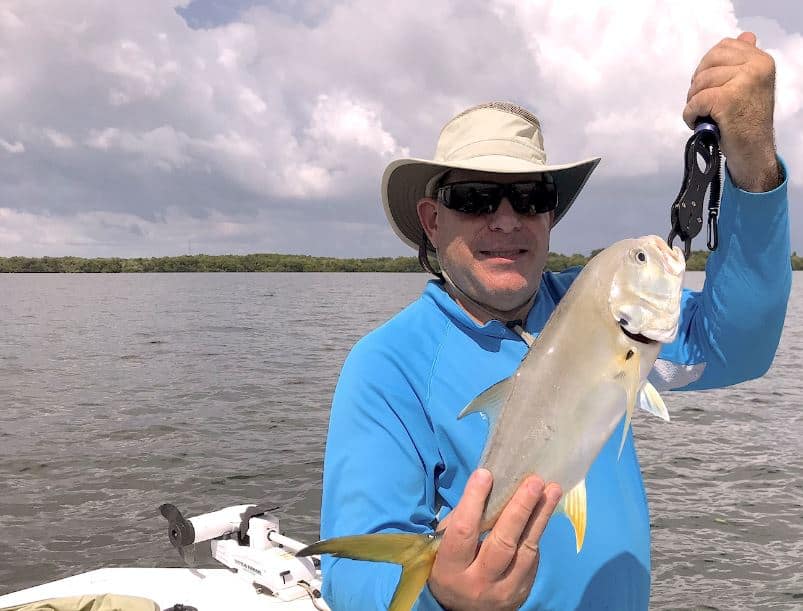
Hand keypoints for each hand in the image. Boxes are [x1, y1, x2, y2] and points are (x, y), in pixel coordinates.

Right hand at [428, 468, 561, 609]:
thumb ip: (460, 523)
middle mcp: (478, 583)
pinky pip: (532, 558)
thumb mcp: (442, 549)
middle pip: (502, 544)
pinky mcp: (522, 591)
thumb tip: (486, 488)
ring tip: (552, 490)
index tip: (485, 474)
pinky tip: (544, 510)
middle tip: (534, 482)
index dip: (474, 502)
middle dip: (520, 510)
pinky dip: (537, 532)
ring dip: (541, 517)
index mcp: (450, 569)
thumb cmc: (449, 568)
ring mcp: (504, 591)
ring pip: (526, 551)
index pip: (463, 533)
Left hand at [684, 32, 780, 191]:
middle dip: (698, 84)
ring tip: (704, 114)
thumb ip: (744, 61)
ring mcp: (743, 82)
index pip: (722, 48)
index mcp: (761, 60)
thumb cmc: (746, 120)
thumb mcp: (750, 84)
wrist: (753, 151)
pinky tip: (698, 123)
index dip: (707, 67)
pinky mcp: (727, 99)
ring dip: (693, 102)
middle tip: (704, 103)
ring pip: (699, 83)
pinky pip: (695, 101)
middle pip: (707, 63)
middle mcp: (756, 67)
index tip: (711, 85)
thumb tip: (745, 37)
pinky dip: (690, 115)